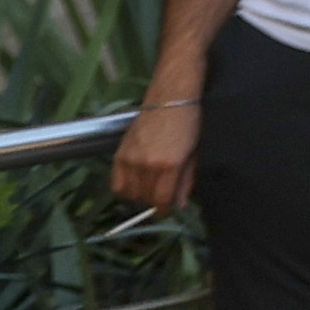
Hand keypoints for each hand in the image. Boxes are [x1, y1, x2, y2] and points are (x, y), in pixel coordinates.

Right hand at [109, 98, 204, 214]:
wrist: (169, 99)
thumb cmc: (188, 125)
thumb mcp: (194, 154)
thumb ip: (186, 181)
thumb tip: (179, 204)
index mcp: (169, 166)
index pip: (161, 201)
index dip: (164, 209)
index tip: (165, 209)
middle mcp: (148, 165)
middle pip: (145, 198)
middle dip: (153, 202)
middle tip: (160, 197)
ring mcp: (131, 159)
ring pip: (129, 193)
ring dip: (139, 196)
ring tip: (148, 189)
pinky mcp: (120, 153)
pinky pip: (116, 183)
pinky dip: (123, 188)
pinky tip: (133, 184)